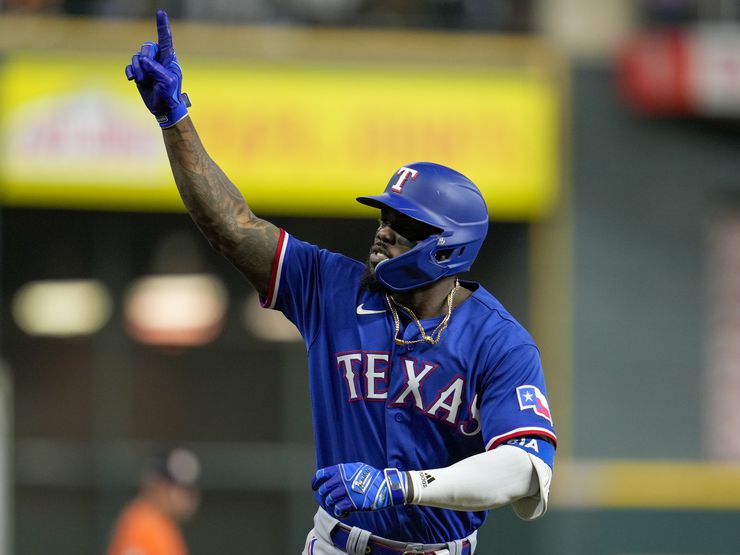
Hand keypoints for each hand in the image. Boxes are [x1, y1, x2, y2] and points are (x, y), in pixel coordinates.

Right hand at [125, 10, 190, 127]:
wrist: (163, 108)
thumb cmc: (170, 95)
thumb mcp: (167, 81)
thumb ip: (156, 69)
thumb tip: (143, 60)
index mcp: (169, 59)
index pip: (165, 39)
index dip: (162, 26)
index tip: (160, 12)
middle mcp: (158, 59)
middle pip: (147, 47)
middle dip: (145, 58)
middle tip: (146, 72)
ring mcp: (148, 66)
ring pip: (137, 56)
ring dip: (138, 68)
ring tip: (142, 80)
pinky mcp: (140, 72)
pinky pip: (131, 65)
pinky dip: (131, 71)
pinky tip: (133, 79)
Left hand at [312, 463, 407, 517]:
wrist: (384, 486)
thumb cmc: (371, 476)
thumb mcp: (356, 467)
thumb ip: (344, 471)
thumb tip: (335, 475)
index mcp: (340, 470)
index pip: (320, 475)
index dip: (316, 482)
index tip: (315, 487)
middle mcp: (340, 480)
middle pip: (323, 490)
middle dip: (323, 496)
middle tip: (327, 500)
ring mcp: (344, 492)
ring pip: (329, 501)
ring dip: (331, 505)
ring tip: (337, 507)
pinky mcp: (350, 503)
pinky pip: (337, 510)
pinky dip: (339, 512)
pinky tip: (344, 512)